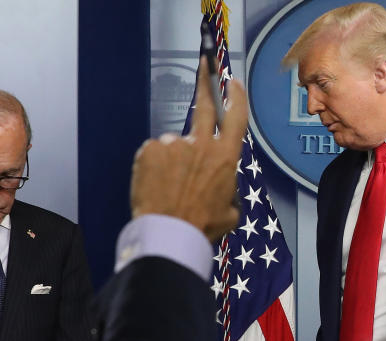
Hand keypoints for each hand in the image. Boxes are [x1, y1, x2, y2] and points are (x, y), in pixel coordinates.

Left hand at [130, 56, 247, 242]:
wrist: (169, 232)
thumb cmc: (202, 227)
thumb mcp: (230, 213)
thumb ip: (227, 191)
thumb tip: (221, 187)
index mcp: (225, 158)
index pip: (235, 117)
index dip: (235, 96)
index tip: (232, 82)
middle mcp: (201, 144)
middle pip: (204, 106)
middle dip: (205, 81)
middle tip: (204, 64)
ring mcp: (173, 144)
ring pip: (174, 146)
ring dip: (172, 162)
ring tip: (169, 190)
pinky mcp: (150, 150)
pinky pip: (154, 155)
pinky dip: (154, 168)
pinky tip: (156, 187)